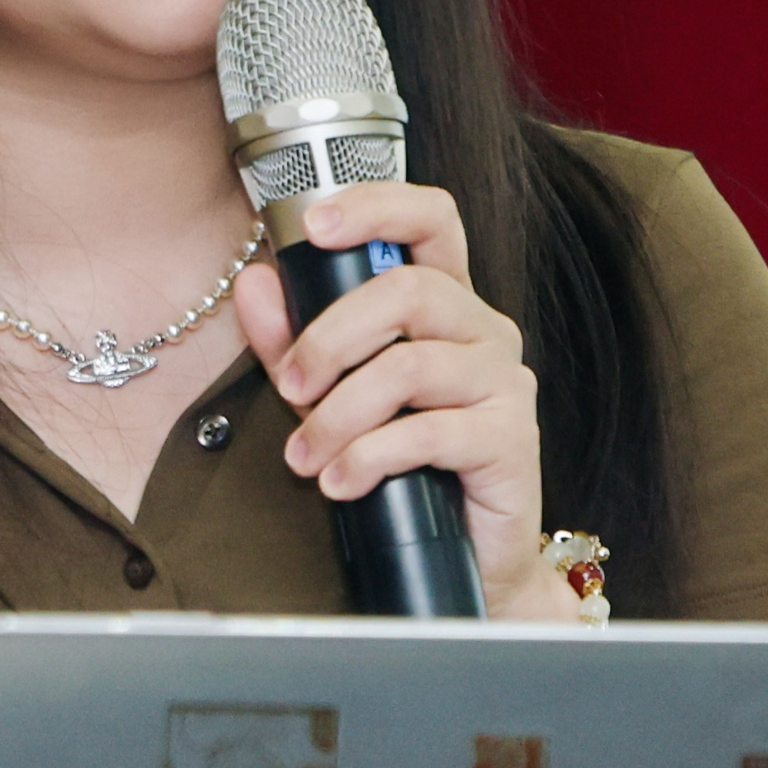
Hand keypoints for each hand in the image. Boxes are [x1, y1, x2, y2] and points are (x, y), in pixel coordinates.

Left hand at [231, 181, 580, 619]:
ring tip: (305, 458)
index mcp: (447, 306)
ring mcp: (505, 383)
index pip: (432, 219)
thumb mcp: (333, 396)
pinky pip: (430, 432)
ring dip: (341, 414)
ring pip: (411, 366)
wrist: (469, 560)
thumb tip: (255, 282)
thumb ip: (295, 340)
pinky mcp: (512, 438)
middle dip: (332, 339)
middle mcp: (485, 331)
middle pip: (409, 292)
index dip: (378, 207)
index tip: (315, 224)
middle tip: (291, 389)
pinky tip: (341, 484)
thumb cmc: (405, 469)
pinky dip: (370, 458)